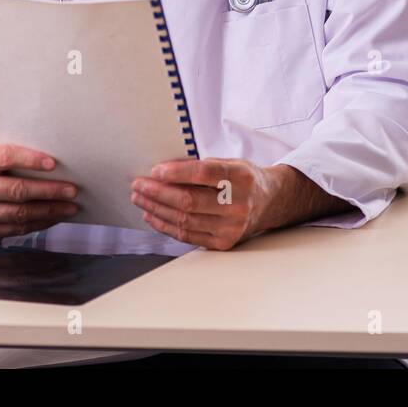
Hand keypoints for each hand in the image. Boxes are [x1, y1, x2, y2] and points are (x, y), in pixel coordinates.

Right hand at [0, 145, 79, 240]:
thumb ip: (10, 158)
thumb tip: (53, 166)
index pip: (5, 157)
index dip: (30, 160)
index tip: (53, 164)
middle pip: (15, 190)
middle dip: (49, 191)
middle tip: (72, 190)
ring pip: (18, 213)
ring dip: (48, 211)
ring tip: (70, 207)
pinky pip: (14, 229)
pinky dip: (37, 223)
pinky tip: (53, 218)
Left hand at [130, 158, 284, 250]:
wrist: (269, 203)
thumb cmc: (244, 180)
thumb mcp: (230, 163)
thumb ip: (202, 166)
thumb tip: (163, 170)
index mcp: (240, 177)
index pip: (203, 174)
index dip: (176, 172)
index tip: (155, 170)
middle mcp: (237, 204)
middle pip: (189, 201)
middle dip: (157, 193)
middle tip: (138, 185)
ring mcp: (231, 227)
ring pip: (184, 219)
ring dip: (156, 209)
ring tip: (140, 199)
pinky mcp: (223, 243)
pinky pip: (187, 235)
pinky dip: (165, 225)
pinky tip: (152, 215)